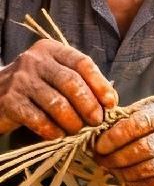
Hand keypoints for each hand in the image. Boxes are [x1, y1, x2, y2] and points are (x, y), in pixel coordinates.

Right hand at [0, 38, 115, 139]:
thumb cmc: (33, 88)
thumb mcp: (54, 75)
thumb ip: (80, 82)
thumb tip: (110, 101)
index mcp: (50, 50)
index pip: (82, 63)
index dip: (100, 84)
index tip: (111, 103)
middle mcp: (34, 60)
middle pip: (71, 82)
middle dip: (89, 105)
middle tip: (97, 122)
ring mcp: (20, 80)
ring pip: (56, 103)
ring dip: (73, 122)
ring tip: (77, 131)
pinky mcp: (9, 101)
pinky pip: (39, 119)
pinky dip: (53, 131)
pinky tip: (58, 135)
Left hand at [91, 94, 153, 185]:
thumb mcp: (152, 106)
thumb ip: (128, 116)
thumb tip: (97, 131)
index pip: (141, 123)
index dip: (117, 136)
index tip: (99, 145)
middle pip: (145, 148)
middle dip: (117, 157)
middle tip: (101, 160)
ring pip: (152, 169)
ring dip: (126, 173)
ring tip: (111, 170)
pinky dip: (140, 184)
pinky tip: (128, 179)